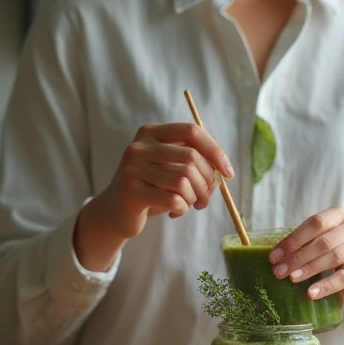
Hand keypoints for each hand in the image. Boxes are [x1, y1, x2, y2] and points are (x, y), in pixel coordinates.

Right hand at [75, 123, 233, 269]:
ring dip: (194, 198)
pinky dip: (182, 209)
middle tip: (205, 199)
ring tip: (188, 205)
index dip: (215, 151)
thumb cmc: (151, 189)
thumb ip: (194, 162)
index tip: (228, 173)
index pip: (191, 131)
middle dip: (207, 183)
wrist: (115, 212)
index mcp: (151, 133)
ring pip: (184, 181)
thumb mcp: (170, 168)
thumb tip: (223, 170)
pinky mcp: (131, 192)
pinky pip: (173, 199)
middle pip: (191, 158)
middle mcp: (139, 146)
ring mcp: (132, 168)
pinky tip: (175, 212)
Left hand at [270, 208, 343, 303]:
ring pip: (334, 257)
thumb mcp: (318, 244)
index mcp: (338, 216)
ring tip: (292, 279)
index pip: (315, 223)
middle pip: (323, 241)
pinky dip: (326, 286)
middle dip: (298, 257)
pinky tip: (311, 293)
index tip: (274, 257)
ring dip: (310, 268)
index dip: (293, 240)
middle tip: (279, 271)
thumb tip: (274, 258)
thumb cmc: (332, 255)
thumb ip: (301, 245)